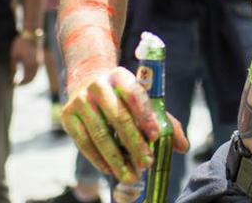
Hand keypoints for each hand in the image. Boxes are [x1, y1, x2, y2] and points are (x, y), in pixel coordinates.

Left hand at [11, 35, 41, 85]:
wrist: (31, 35)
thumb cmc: (20, 45)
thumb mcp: (14, 56)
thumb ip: (13, 68)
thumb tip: (11, 79)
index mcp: (29, 63)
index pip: (26, 79)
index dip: (20, 84)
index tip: (14, 84)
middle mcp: (36, 64)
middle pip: (31, 79)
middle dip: (24, 83)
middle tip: (16, 84)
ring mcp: (38, 63)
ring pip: (34, 75)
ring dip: (27, 79)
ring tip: (19, 80)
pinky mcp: (39, 61)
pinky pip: (35, 71)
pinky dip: (30, 74)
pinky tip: (23, 74)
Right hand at [60, 67, 190, 184]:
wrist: (86, 79)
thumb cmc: (122, 95)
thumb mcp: (142, 99)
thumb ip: (163, 121)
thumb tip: (183, 146)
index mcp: (120, 76)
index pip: (134, 95)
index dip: (145, 116)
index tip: (155, 136)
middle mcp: (98, 85)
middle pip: (118, 118)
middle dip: (134, 144)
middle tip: (146, 164)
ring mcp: (81, 100)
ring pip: (100, 134)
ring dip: (117, 158)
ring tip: (131, 175)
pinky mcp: (68, 116)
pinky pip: (84, 143)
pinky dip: (98, 159)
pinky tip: (110, 170)